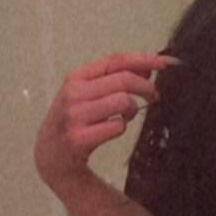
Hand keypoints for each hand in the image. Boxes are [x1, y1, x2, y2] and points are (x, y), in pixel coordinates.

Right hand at [33, 50, 176, 190]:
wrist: (49, 156)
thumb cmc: (73, 120)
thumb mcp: (88, 93)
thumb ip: (113, 78)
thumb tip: (148, 69)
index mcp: (76, 76)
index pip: (117, 59)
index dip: (145, 59)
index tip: (166, 63)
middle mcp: (73, 93)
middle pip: (124, 79)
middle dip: (147, 87)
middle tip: (154, 96)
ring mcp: (74, 116)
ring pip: (123, 101)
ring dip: (132, 109)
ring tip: (126, 116)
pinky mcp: (79, 139)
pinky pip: (117, 126)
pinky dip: (122, 127)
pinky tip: (113, 130)